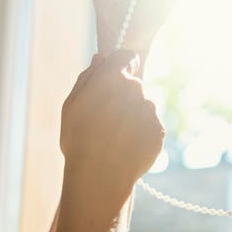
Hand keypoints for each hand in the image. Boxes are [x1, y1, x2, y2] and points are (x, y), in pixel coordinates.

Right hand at [60, 52, 164, 201]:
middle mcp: (136, 89)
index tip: (116, 73)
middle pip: (133, 84)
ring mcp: (150, 110)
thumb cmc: (79, 139)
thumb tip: (100, 59)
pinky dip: (141, 134)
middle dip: (123, 95)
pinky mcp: (159, 130)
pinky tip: (126, 147)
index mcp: (113, 77)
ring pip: (143, 106)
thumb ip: (87, 78)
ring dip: (132, 115)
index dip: (121, 63)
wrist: (99, 175)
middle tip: (106, 118)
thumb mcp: (72, 105)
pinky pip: (150, 126)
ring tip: (115, 137)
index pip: (126, 56)